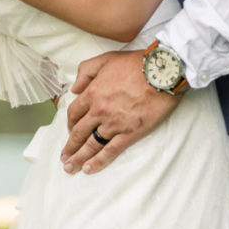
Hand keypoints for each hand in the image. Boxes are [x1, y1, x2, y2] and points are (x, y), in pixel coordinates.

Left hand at [60, 49, 181, 173]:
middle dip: (70, 147)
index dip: (69, 124)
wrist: (163, 72)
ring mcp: (114, 123)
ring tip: (71, 168)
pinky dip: (98, 161)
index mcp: (92, 93)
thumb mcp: (107, 58)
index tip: (69, 131)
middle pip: (78, 132)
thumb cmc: (138, 63)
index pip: (74, 113)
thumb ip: (86, 71)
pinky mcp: (130, 133)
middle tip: (64, 157)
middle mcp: (99, 110)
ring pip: (91, 145)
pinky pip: (110, 151)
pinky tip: (90, 169)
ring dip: (78, 158)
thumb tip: (75, 88)